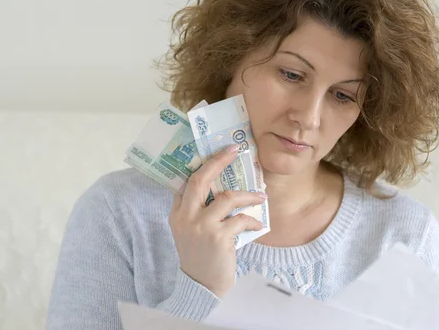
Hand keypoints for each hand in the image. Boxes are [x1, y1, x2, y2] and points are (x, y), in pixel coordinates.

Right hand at [168, 144, 266, 297]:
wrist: (201, 287)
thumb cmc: (200, 257)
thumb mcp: (189, 232)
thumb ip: (196, 212)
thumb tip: (220, 190)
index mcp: (178, 213)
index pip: (188, 181)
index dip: (205, 164)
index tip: (222, 153)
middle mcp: (186, 217)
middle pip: (201, 179)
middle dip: (219, 161)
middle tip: (235, 150)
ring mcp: (202, 226)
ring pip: (227, 197)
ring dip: (248, 195)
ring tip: (261, 197)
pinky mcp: (218, 238)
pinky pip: (240, 219)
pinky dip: (252, 220)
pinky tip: (258, 225)